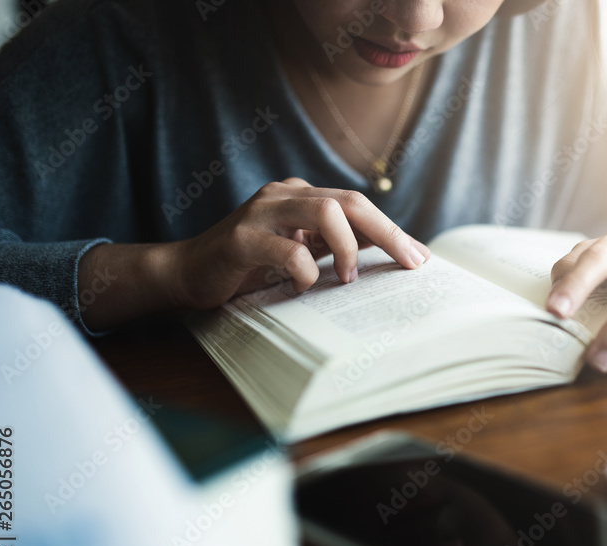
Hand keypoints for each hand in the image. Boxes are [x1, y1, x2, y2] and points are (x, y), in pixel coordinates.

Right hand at [170, 178, 430, 308]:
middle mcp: (284, 195)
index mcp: (301, 196)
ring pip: (325, 213)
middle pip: (349, 202)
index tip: (420, 258)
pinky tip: (301, 288)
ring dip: (347, 249)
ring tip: (348, 278)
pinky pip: (288, 251)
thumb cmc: (249, 268)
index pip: (357, 204)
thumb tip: (393, 255)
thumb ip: (336, 247)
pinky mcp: (240, 239)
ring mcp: (261, 213)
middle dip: (387, 233)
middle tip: (409, 263)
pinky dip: (305, 273)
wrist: (186, 274)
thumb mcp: (300, 253)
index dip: (392, 229)